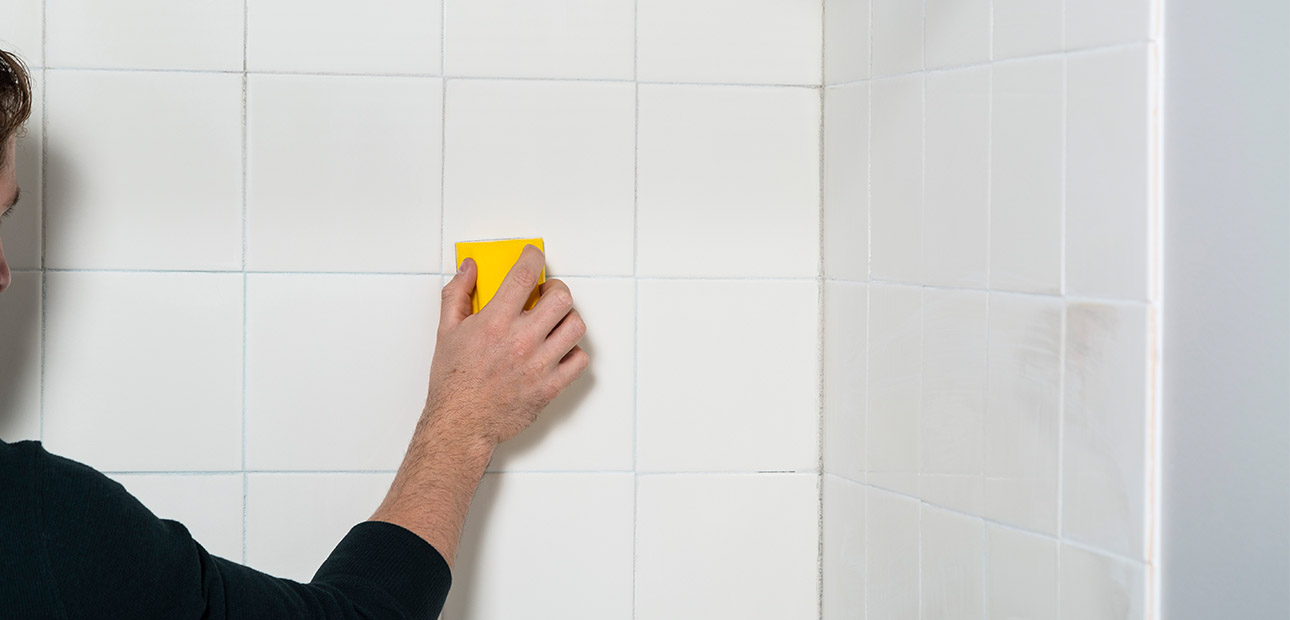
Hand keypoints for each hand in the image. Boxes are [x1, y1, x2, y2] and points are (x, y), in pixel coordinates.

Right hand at [420, 244, 589, 451]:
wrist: (461, 424)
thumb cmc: (454, 381)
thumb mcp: (447, 330)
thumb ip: (458, 293)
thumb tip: (470, 268)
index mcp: (495, 323)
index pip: (524, 275)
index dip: (533, 257)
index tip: (533, 256)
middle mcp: (521, 341)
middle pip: (561, 298)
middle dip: (555, 289)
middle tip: (546, 294)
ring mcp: (540, 364)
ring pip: (575, 326)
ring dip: (567, 319)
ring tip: (553, 323)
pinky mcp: (550, 386)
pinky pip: (580, 359)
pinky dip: (573, 351)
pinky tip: (557, 351)